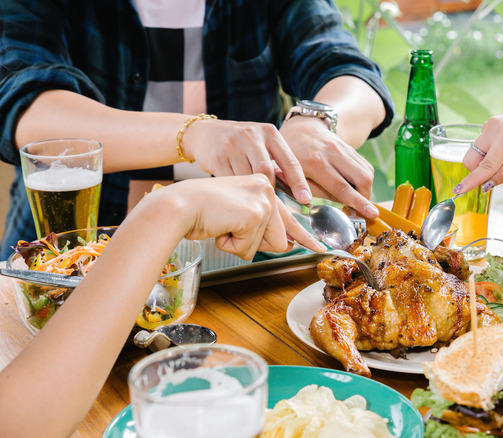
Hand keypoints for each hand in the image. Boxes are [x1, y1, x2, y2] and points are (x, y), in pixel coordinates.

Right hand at [151, 175, 324, 258]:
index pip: (288, 216)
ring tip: (222, 225)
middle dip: (252, 243)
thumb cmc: (200, 211)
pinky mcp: (256, 212)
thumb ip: (261, 225)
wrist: (177, 205)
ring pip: (268, 245)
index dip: (304, 236)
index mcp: (262, 184)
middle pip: (279, 239)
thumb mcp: (236, 215)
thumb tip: (288, 244)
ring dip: (240, 244)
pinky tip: (218, 226)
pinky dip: (230, 245)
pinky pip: (249, 248)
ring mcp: (263, 198)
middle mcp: (266, 186)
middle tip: (227, 227)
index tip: (319, 248)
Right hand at [180, 118, 312, 203]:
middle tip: (270, 205)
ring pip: (247, 178)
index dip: (299, 182)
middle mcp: (252, 136)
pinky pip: (230, 181)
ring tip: (251, 203)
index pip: (289, 160)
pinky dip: (235, 192)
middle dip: (269, 191)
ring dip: (250, 193)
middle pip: (267, 171)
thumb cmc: (241, 145)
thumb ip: (277, 164)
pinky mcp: (216, 156)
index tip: (305, 200)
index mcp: (269, 133)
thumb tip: (300, 194)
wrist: (203, 133)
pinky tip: (235, 196)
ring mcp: (232, 144)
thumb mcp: (261, 145)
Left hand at [280, 116, 378, 217]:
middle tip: (363, 211)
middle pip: (362, 178)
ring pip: (367, 173)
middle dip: (366, 198)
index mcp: (315, 162)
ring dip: (365, 190)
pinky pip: (365, 167)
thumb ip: (309, 190)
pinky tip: (353, 186)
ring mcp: (344, 149)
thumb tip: (327, 206)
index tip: (371, 214)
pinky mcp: (351, 148)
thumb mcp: (290, 173)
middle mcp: (333, 153)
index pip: (341, 187)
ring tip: (355, 198)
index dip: (357, 202)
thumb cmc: (291, 154)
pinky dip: (364, 180)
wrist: (301, 127)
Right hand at [456, 97, 502, 193]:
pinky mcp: (486, 125)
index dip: (472, 180)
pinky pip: (481, 147)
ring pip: (475, 154)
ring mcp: (487, 124)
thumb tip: (486, 185)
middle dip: (479, 171)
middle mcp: (492, 126)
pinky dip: (490, 153)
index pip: (486, 164)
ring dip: (487, 161)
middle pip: (472, 159)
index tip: (458, 191)